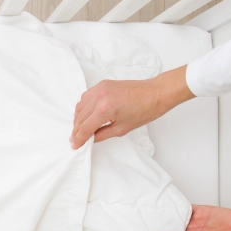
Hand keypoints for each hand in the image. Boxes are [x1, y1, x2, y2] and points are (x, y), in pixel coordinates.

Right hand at [70, 65, 194, 148]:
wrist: (156, 93)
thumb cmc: (144, 110)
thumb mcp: (122, 129)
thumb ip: (102, 134)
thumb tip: (90, 139)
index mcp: (104, 109)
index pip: (85, 127)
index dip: (79, 138)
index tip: (75, 145)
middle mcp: (99, 97)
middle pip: (80, 117)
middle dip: (76, 130)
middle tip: (75, 140)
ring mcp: (99, 88)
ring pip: (80, 106)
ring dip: (78, 119)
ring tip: (79, 129)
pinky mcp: (102, 84)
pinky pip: (85, 97)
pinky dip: (83, 107)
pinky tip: (85, 115)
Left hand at [159, 205, 230, 230]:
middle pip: (174, 227)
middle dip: (164, 224)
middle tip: (148, 220)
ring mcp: (197, 221)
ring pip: (179, 216)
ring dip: (170, 214)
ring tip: (155, 211)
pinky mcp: (202, 211)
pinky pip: (188, 207)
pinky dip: (179, 205)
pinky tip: (169, 204)